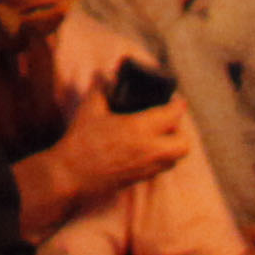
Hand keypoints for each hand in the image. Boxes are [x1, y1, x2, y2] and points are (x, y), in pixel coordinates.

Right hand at [18, 96, 186, 231]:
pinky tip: (143, 149)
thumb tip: (104, 75)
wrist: (71, 176)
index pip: (173, 116)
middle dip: (179, 131)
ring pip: (175, 159)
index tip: (176, 100)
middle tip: (166, 121)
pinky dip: (159, 158)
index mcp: (139, 129)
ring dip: (171, 147)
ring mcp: (146, 167)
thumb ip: (100, 88)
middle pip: (183, 144)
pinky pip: (160, 169)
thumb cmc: (81, 141)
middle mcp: (149, 150)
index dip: (178, 105)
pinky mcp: (139, 179)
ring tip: (156, 136)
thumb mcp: (90, 109)